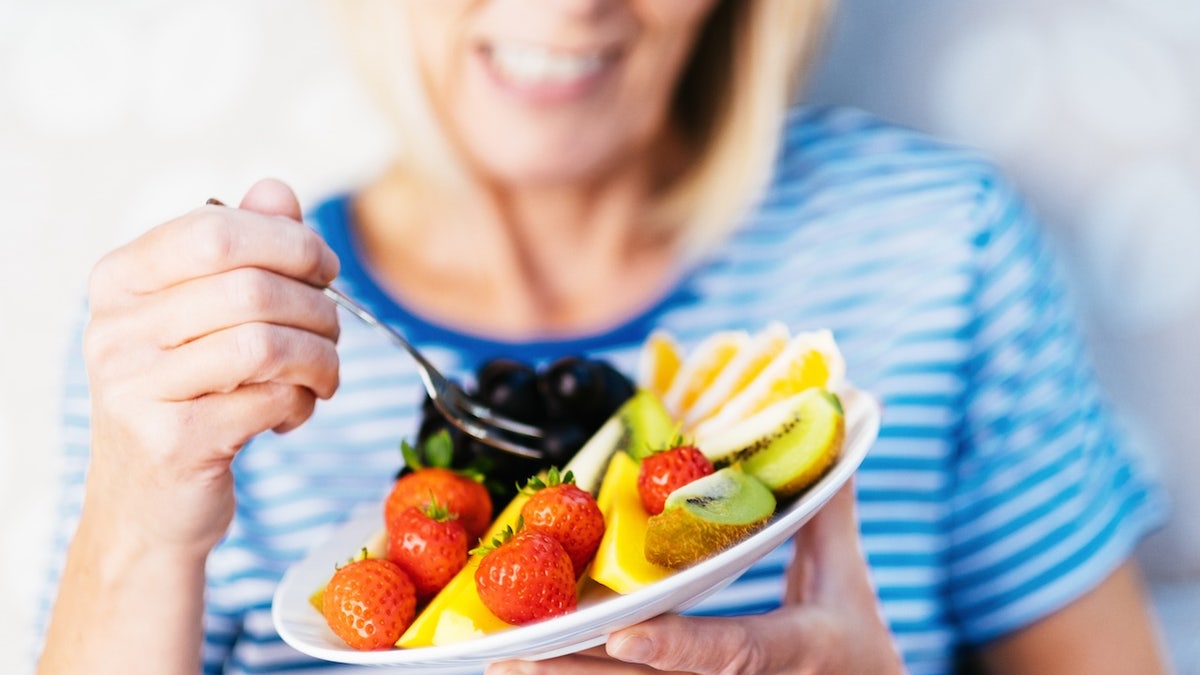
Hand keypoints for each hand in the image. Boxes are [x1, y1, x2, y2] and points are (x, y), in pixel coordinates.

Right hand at [82, 178, 340, 555]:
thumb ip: (242, 248)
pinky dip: (301, 403)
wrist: (148, 505)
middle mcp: (115, 329)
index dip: (289, 242)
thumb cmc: (187, 396)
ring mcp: (136, 388)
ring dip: (320, 360)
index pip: (217, 230)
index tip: (323, 269)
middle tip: (332, 334)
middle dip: (317, 310)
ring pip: (267, 345)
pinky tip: (291, 414)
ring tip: (322, 376)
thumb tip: (277, 190)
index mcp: (119, 281)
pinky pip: (271, 400)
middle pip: (252, 288)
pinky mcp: (172, 441)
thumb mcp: (205, 316)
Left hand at [486, 480, 904, 674]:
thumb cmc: (854, 643)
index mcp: (796, 651)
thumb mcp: (845, 576)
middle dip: (580, 673)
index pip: (735, 651)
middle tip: (513, 652)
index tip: (624, 632)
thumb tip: (835, 417)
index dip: (680, 645)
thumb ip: (825, 504)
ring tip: (502, 662)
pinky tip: (536, 669)